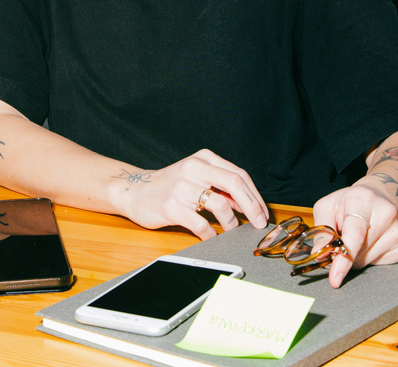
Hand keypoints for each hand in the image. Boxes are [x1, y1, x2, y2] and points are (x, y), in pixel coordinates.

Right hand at [115, 149, 269, 240]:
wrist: (134, 190)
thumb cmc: (170, 186)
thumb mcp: (196, 178)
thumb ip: (220, 188)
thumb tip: (248, 205)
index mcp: (203, 159)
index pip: (238, 174)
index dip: (255, 196)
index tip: (263, 213)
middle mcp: (193, 168)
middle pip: (234, 183)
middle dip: (252, 207)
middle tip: (259, 224)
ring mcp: (181, 187)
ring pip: (220, 205)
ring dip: (232, 222)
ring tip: (232, 230)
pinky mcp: (171, 206)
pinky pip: (200, 224)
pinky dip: (211, 234)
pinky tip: (212, 237)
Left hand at [311, 182, 397, 286]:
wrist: (378, 198)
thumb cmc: (348, 204)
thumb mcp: (327, 207)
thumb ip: (321, 230)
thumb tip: (320, 255)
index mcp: (362, 200)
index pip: (354, 234)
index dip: (343, 259)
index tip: (335, 278)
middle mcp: (385, 214)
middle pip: (359, 252)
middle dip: (343, 255)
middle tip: (340, 240)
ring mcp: (397, 231)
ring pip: (366, 261)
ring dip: (355, 257)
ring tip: (356, 237)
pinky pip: (378, 265)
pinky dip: (367, 259)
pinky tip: (368, 243)